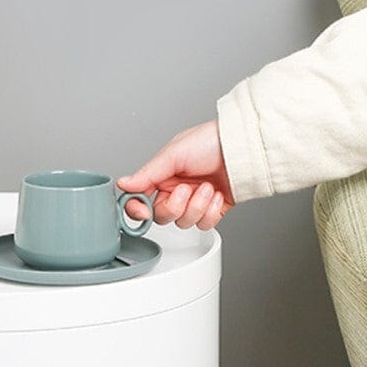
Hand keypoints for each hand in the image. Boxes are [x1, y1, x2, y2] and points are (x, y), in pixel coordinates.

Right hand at [117, 120, 233, 230]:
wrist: (243, 147)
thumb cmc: (211, 141)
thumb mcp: (174, 153)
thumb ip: (147, 174)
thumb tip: (124, 184)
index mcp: (162, 176)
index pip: (139, 200)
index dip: (137, 210)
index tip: (143, 211)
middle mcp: (175, 191)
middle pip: (161, 217)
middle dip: (176, 206)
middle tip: (186, 189)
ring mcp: (194, 202)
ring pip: (183, 222)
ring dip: (198, 206)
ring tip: (208, 187)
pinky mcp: (212, 210)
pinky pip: (204, 224)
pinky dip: (211, 211)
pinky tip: (217, 195)